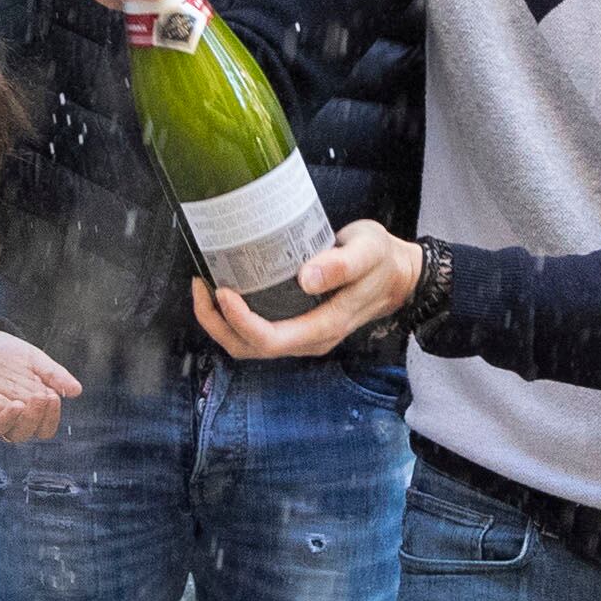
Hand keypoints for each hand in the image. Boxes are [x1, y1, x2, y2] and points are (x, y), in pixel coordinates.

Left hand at [0, 322, 81, 439]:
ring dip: (11, 420)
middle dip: (33, 417)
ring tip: (18, 403)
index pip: (43, 428)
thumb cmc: (8, 352)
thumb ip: (54, 375)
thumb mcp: (34, 360)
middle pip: (23, 434)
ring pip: (1, 432)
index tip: (53, 398)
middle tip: (39, 397)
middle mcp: (9, 419)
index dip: (50, 418)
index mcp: (29, 411)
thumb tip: (76, 390)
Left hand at [190, 222, 423, 362]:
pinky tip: (225, 290)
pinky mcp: (295, 324)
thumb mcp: (368, 252)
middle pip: (250, 348)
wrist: (399, 275)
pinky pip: (255, 333)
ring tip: (204, 287)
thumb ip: (341, 264)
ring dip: (219, 322)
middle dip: (217, 323)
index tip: (223, 290)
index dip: (240, 321)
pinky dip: (233, 317)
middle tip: (201, 285)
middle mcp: (309, 339)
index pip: (271, 339)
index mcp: (325, 327)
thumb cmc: (383, 261)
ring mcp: (301, 335)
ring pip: (248, 345)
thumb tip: (306, 278)